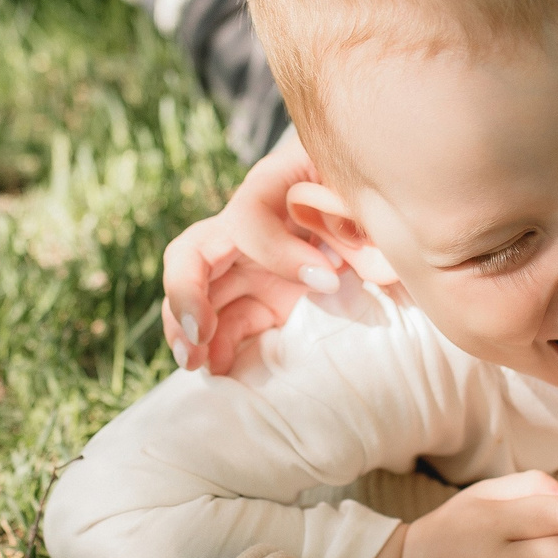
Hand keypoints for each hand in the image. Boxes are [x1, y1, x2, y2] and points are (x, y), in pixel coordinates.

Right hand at [162, 132, 343, 373]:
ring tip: (194, 362)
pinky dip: (217, 347)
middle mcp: (247, 229)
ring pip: (197, 295)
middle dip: (186, 293)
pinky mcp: (262, 301)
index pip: (250, 219)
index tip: (327, 280)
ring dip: (186, 329)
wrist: (371, 206)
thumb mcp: (364, 192)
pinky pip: (227, 324)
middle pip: (191, 255)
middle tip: (201, 331)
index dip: (279, 252)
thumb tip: (360, 268)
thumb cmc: (363, 188)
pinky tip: (219, 371)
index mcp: (272, 187)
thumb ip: (359, 224)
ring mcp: (249, 268)